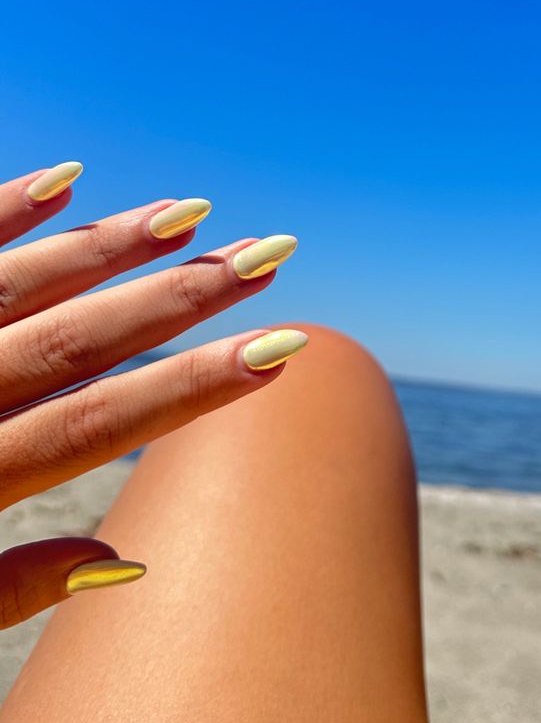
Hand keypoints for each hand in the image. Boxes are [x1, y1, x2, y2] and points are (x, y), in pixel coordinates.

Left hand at [0, 162, 306, 627]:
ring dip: (111, 245)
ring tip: (192, 212)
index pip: (104, 421)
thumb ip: (9, 592)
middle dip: (184, 297)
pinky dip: (2, 209)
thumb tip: (124, 563)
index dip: (199, 384)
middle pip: (81, 339)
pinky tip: (66, 177)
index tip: (283, 346)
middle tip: (267, 253)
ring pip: (21, 282)